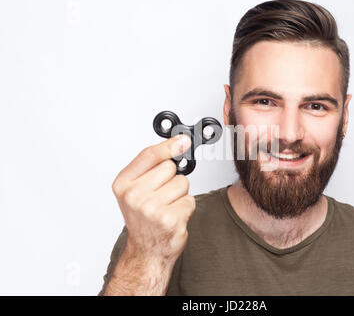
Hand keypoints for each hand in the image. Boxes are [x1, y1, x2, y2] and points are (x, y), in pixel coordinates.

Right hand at [112, 134, 194, 261]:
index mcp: (123, 184)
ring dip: (180, 194)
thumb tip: (180, 143)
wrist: (146, 250)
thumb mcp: (137, 188)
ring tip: (167, 207)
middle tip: (162, 194)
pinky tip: (174, 217)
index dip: (169, 146)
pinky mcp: (170, 220)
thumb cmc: (143, 218)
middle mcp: (134, 196)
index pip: (149, 155)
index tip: (183, 141)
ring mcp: (151, 209)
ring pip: (182, 183)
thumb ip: (154, 164)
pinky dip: (186, 208)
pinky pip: (190, 200)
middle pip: (169, 167)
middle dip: (172, 178)